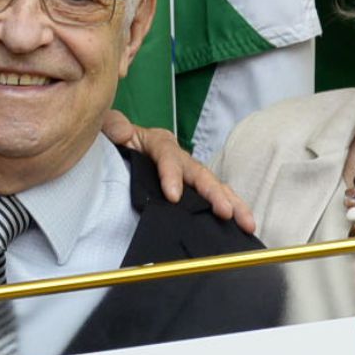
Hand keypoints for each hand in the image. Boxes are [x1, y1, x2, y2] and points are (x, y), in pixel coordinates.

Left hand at [104, 112, 256, 232]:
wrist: (114, 152)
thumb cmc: (111, 143)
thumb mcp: (106, 130)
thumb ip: (112, 127)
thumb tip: (123, 132)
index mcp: (157, 143)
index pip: (167, 156)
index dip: (172, 175)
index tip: (173, 196)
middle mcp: (178, 157)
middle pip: (200, 173)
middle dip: (215, 194)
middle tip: (225, 212)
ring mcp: (186, 175)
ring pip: (213, 187)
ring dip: (232, 204)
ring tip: (247, 223)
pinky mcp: (189, 192)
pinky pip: (210, 200)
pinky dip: (229, 211)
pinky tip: (242, 228)